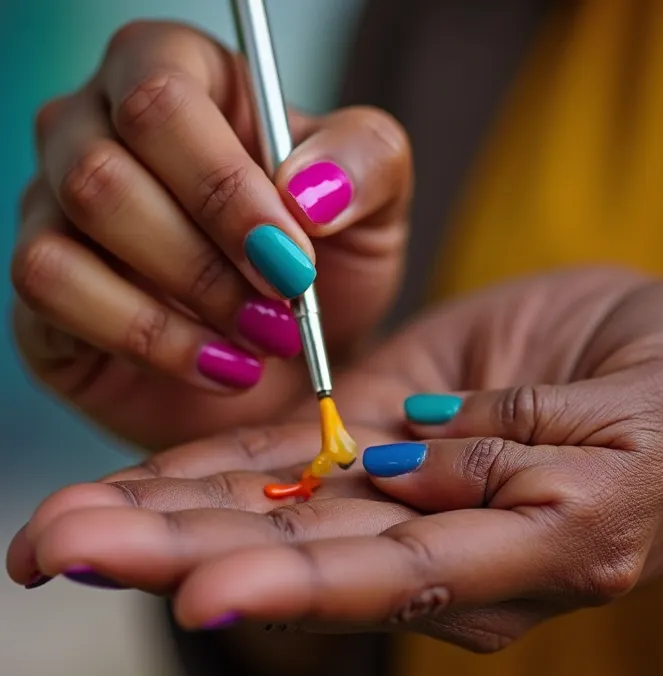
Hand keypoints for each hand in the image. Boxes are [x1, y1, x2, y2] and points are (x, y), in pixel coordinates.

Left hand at [9, 269, 662, 651]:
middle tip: (59, 548)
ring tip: (64, 525)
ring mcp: (415, 497)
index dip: (300, 587)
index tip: (199, 595)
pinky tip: (139, 481)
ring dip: (168, 517)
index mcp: (532, 553)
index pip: (398, 579)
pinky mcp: (393, 441)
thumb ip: (527, 451)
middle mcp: (454, 545)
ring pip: (280, 516)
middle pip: (306, 558)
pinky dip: (217, 471)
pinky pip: (297, 460)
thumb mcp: (637, 424)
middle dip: (180, 556)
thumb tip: (411, 470)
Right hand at [11, 21, 410, 449]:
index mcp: (183, 79)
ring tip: (261, 340)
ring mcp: (58, 200)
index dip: (227, 185)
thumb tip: (307, 185)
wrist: (295, 353)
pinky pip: (52, 286)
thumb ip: (364, 163)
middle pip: (106, 162)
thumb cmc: (327, 269)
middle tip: (281, 309)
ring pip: (81, 223)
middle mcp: (102, 125)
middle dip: (208, 256)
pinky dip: (146, 337)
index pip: (163, 93)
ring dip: (185, 298)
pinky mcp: (44, 281)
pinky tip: (216, 364)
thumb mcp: (373, 208)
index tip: (293, 258)